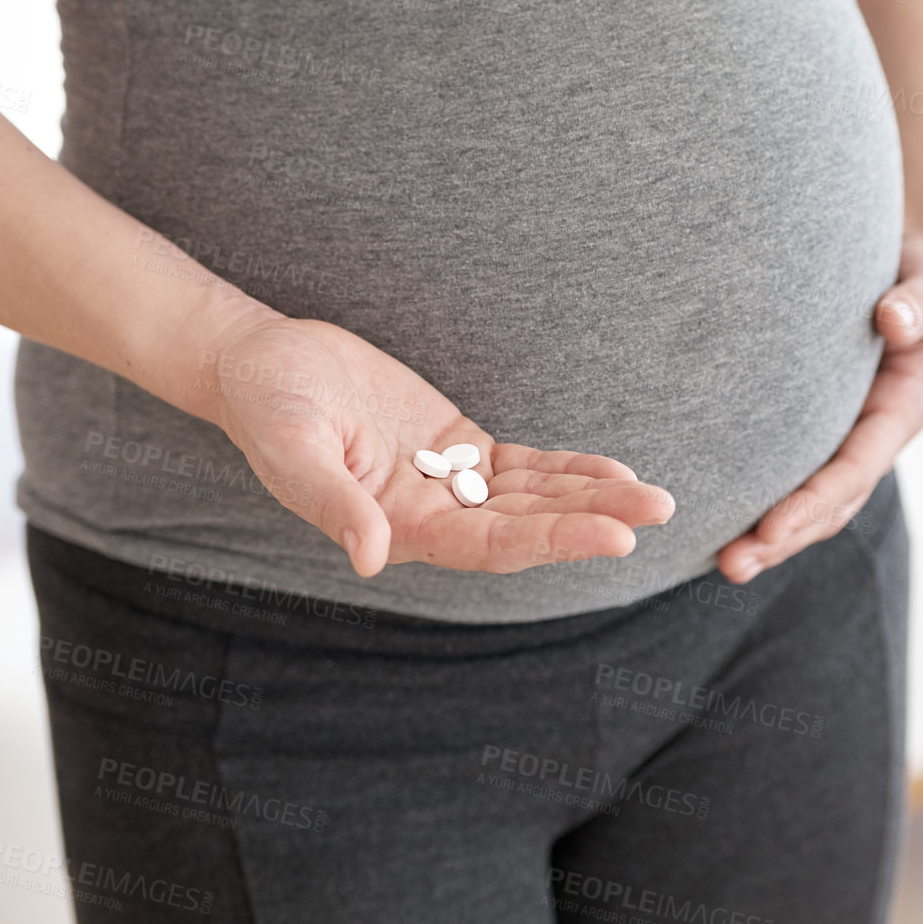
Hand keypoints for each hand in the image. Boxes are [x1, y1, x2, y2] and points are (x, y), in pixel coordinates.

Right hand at [194, 305, 674, 578]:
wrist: (262, 365)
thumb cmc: (269, 408)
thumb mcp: (293, 451)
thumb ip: (333, 503)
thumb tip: (369, 558)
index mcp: (397, 530)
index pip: (491, 545)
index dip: (553, 540)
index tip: (613, 535)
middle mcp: (431, 518)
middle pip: (527, 526)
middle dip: (593, 519)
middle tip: (660, 511)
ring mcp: (448, 484)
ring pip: (533, 498)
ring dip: (593, 498)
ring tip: (656, 498)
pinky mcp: (456, 448)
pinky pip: (523, 467)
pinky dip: (567, 471)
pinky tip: (613, 473)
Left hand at [717, 230, 922, 581]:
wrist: (918, 283)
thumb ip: (920, 302)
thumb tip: (893, 319)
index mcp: (901, 410)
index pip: (854, 468)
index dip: (814, 501)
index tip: (772, 528)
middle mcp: (872, 437)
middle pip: (830, 504)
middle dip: (783, 539)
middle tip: (731, 564)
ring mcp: (847, 441)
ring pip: (811, 503)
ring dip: (769, 538)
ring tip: (722, 564)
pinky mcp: (819, 435)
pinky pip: (792, 478)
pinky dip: (760, 506)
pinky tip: (717, 526)